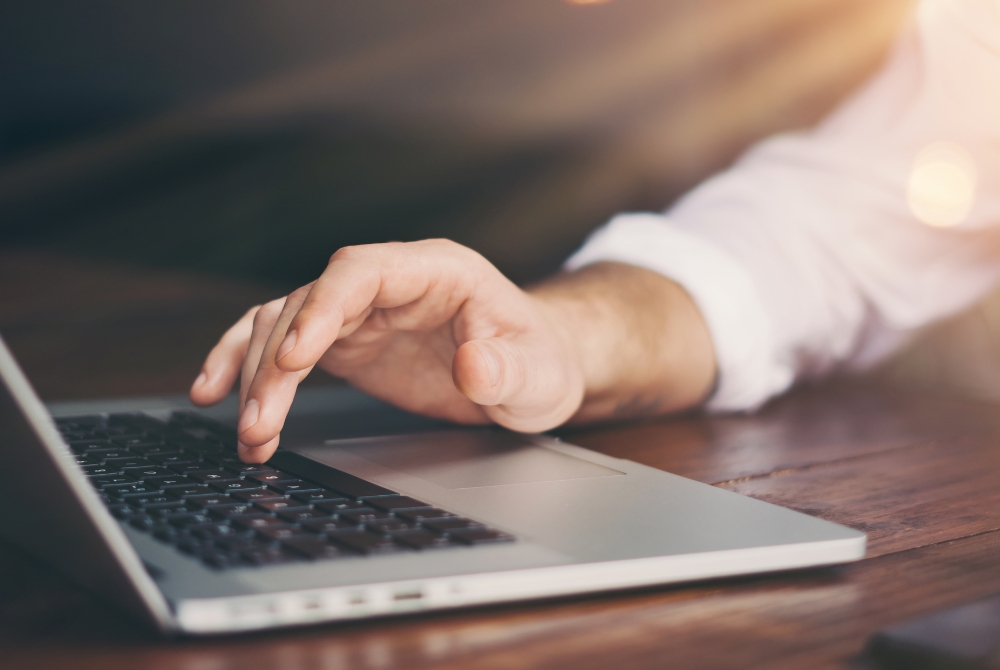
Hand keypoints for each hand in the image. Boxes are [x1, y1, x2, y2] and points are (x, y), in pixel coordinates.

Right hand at [190, 240, 585, 462]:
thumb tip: (472, 366)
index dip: (322, 308)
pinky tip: (218, 395)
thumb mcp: (537, 373)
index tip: (296, 357)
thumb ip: (507, 369)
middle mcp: (389, 283)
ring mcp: (362, 312)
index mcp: (436, 271)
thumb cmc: (539, 359)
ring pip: (284, 324)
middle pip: (310, 303)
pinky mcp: (347, 344)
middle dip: (276, 362)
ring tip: (246, 433)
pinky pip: (285, 347)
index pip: (362, 272)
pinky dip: (249, 368)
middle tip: (259, 423)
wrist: (533, 369)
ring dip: (254, 374)